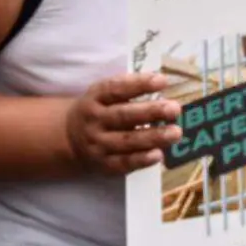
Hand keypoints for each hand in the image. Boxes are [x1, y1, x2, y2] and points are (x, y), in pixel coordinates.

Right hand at [65, 73, 181, 174]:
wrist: (69, 139)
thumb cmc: (99, 110)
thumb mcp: (102, 93)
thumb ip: (127, 88)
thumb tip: (162, 82)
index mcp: (95, 97)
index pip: (116, 88)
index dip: (139, 84)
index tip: (162, 81)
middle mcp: (95, 120)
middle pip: (123, 115)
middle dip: (151, 112)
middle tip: (174, 109)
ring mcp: (98, 143)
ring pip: (126, 140)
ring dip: (153, 137)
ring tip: (176, 132)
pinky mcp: (104, 164)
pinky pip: (123, 163)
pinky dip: (141, 160)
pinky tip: (158, 155)